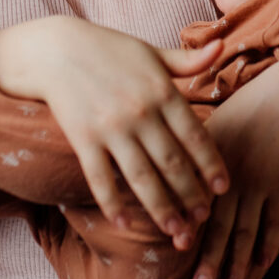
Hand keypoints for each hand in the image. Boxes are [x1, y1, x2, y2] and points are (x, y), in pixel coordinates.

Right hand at [0, 16, 228, 242]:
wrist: (55, 50)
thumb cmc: (109, 50)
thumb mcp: (152, 52)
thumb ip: (188, 59)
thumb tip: (221, 46)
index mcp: (162, 91)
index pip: (195, 136)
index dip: (211, 165)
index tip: (223, 188)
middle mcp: (140, 112)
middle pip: (172, 163)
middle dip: (191, 195)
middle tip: (203, 218)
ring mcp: (111, 129)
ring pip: (142, 178)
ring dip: (162, 209)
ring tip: (176, 231)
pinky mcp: (83, 140)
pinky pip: (100, 179)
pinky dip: (113, 204)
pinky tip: (126, 224)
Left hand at [190, 60, 278, 278]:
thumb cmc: (248, 109)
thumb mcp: (214, 125)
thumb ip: (193, 154)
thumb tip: (167, 172)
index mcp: (210, 162)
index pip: (195, 202)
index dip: (188, 227)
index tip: (177, 249)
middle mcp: (232, 177)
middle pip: (218, 225)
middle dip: (209, 258)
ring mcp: (259, 183)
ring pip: (245, 229)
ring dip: (236, 261)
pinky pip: (274, 220)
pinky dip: (268, 242)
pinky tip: (261, 263)